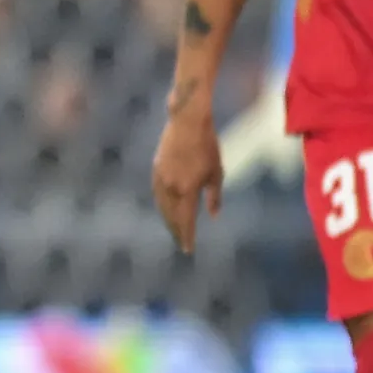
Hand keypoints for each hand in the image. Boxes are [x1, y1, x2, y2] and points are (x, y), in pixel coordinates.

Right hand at [149, 102, 223, 255]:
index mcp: (186, 190)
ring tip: (173, 229)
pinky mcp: (156, 169)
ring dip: (167, 220)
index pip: (186, 220)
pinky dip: (161, 206)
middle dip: (176, 231)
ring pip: (161, 206)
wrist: (187, 123)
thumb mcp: (216, 172)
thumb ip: (213, 197)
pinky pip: (157, 194)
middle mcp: (170, 188)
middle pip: (171, 216)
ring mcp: (160, 179)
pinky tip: (165, 208)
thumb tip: (213, 216)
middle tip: (181, 243)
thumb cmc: (207, 146)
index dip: (187, 236)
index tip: (189, 249)